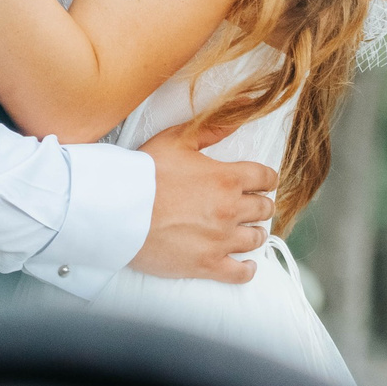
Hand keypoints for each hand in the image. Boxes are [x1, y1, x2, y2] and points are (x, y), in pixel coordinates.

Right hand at [132, 123, 273, 283]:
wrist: (120, 210)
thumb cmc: (144, 173)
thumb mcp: (177, 140)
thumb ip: (211, 128)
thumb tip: (239, 113)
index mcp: (226, 179)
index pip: (265, 178)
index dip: (266, 179)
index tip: (262, 182)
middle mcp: (230, 210)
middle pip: (264, 209)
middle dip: (260, 205)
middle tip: (251, 205)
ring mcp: (220, 240)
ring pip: (256, 239)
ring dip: (253, 233)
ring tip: (246, 231)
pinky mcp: (207, 264)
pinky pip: (240, 273)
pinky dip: (247, 269)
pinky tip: (245, 264)